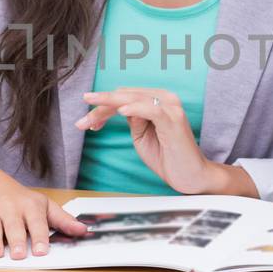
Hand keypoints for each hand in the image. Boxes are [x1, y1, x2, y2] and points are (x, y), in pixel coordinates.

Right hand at [0, 173, 87, 258]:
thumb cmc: (19, 199)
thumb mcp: (43, 205)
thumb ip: (62, 220)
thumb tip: (84, 231)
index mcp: (29, 206)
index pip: (36, 222)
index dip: (40, 237)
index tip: (42, 251)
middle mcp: (9, 208)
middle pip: (13, 226)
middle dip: (16, 240)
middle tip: (20, 255)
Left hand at [76, 88, 228, 193]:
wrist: (191, 177)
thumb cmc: (167, 157)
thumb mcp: (142, 135)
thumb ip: (132, 119)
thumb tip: (117, 108)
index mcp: (157, 99)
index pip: (124, 96)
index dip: (102, 107)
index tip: (86, 122)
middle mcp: (165, 98)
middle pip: (125, 94)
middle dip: (100, 106)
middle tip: (80, 122)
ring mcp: (170, 107)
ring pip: (134, 97)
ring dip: (109, 106)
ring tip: (91, 118)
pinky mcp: (174, 119)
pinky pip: (151, 108)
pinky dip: (134, 108)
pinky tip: (119, 111)